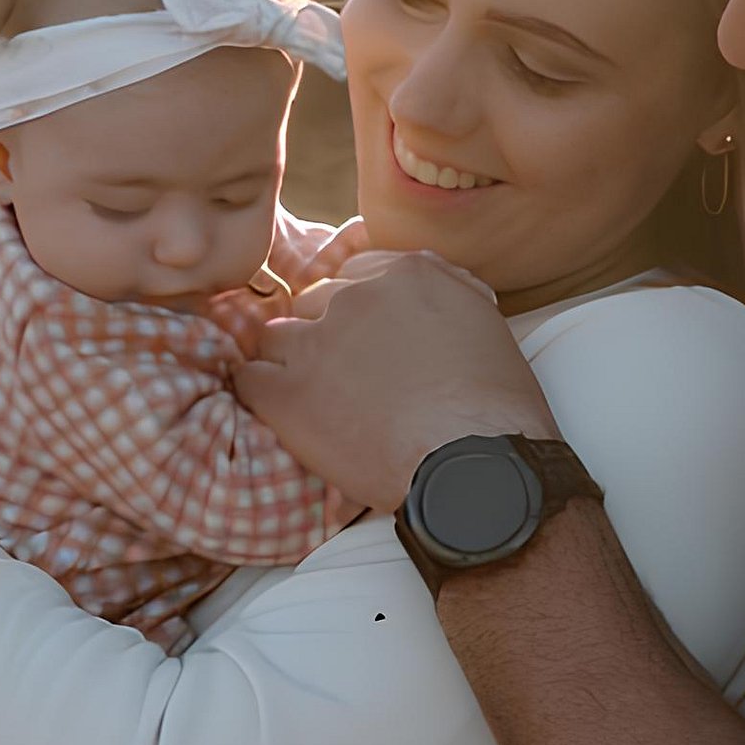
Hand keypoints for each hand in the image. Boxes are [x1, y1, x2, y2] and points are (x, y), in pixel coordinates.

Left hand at [233, 252, 556, 511]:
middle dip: (326, 336)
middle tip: (346, 378)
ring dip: (290, 362)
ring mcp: (317, 342)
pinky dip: (260, 394)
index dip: (358, 314)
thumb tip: (421, 276)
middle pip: (315, 302)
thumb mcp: (484, 325)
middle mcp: (357, 297)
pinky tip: (283, 414)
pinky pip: (249, 378)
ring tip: (316, 400)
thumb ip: (446, 290)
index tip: (365, 344)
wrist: (475, 470)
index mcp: (406, 274)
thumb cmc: (495, 411)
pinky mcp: (288, 393)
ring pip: (276, 336)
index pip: (355, 276)